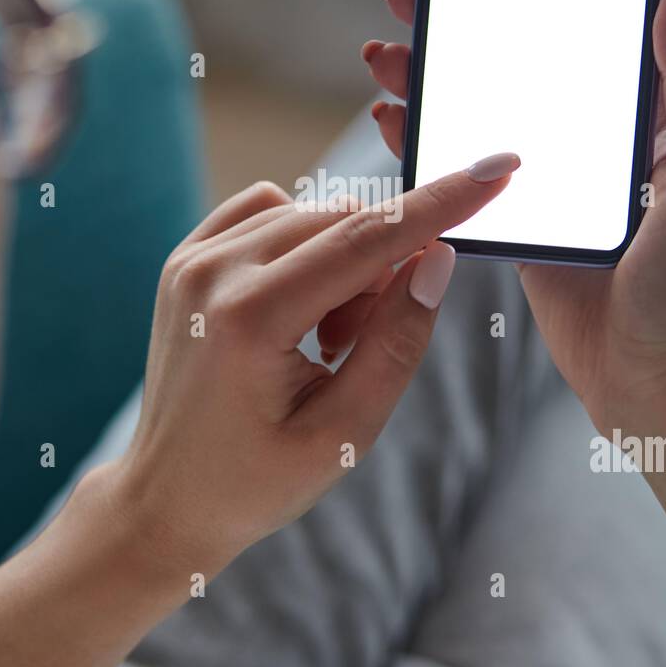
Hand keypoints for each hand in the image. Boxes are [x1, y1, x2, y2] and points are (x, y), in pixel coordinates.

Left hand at [117, 163, 518, 574]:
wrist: (167, 498)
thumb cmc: (256, 480)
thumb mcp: (344, 431)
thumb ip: (397, 343)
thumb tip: (437, 259)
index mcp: (248, 320)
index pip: (365, 239)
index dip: (440, 204)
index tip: (498, 169)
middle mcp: (211, 272)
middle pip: (342, 222)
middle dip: (380, 270)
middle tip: (355, 345)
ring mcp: (191, 258)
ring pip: (311, 214)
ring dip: (343, 263)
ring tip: (322, 341)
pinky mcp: (186, 255)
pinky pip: (270, 211)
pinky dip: (305, 246)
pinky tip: (298, 305)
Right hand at [365, 0, 665, 435]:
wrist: (663, 379)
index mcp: (641, 118)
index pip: (576, 34)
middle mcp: (590, 143)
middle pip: (513, 66)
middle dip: (456, 29)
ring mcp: (548, 184)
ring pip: (477, 115)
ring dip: (428, 81)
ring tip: (383, 54)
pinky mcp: (515, 228)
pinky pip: (461, 174)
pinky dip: (424, 144)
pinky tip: (391, 118)